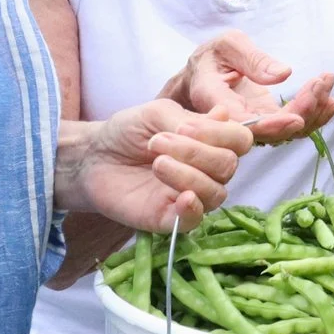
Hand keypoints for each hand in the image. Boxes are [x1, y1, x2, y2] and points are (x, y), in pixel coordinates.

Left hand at [59, 101, 252, 232]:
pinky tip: (180, 195)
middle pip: (228, 166)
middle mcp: (208, 170)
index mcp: (211, 141)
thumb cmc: (128, 132)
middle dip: (196, 151)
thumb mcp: (158, 114)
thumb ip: (190, 119)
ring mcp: (192, 195)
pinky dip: (193, 207)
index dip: (221, 134)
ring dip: (188, 174)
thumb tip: (224, 116)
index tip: (184, 126)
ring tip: (157, 162)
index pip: (240, 140)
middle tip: (158, 142)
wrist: (93, 156)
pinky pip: (196, 220)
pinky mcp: (171, 218)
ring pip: (215, 192)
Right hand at [160, 30, 333, 145]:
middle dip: (303, 110)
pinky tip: (331, 100)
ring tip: (328, 83)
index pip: (244, 123)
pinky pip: (291, 125)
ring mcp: (253, 123)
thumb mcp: (228, 44)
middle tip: (321, 82)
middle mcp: (234, 120)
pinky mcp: (267, 120)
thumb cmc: (213, 54)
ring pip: (286, 132)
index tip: (297, 116)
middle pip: (272, 132)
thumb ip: (253, 59)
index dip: (273, 125)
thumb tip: (284, 74)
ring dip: (313, 112)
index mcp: (215, 100)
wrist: (203, 71)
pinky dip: (314, 115)